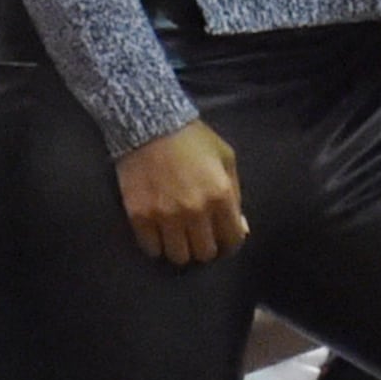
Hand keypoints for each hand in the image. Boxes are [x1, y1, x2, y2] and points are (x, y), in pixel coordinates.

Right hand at [116, 118, 245, 263]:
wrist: (149, 123)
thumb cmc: (192, 139)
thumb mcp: (225, 158)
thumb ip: (235, 195)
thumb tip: (240, 228)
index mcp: (220, 195)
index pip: (232, 240)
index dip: (229, 244)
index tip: (222, 240)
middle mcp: (195, 211)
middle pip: (205, 253)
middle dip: (205, 247)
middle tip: (199, 237)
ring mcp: (165, 215)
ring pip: (178, 257)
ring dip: (181, 250)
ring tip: (179, 238)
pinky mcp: (140, 216)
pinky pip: (151, 248)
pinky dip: (157, 245)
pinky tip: (159, 233)